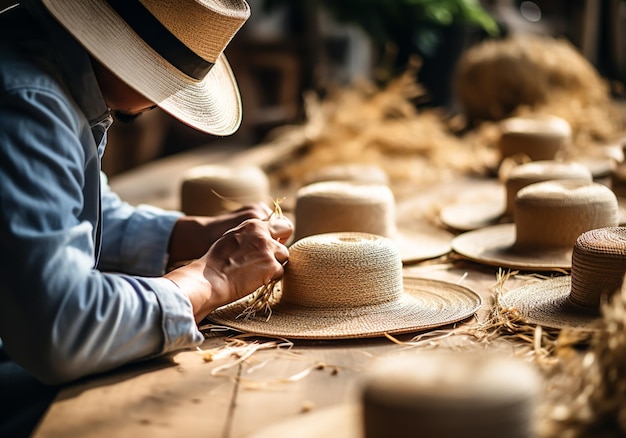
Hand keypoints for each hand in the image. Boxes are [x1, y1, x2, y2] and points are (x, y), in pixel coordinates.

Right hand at [164, 215, 292, 322]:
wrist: (211, 279)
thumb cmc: (217, 261)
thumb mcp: (233, 236)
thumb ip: (251, 234)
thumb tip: (265, 236)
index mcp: (253, 224)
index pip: (281, 223)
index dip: (278, 234)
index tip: (270, 244)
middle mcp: (262, 234)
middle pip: (287, 234)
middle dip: (281, 244)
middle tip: (270, 257)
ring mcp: (268, 250)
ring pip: (285, 255)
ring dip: (275, 263)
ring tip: (257, 270)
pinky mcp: (271, 266)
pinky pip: (280, 272)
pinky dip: (271, 277)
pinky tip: (256, 279)